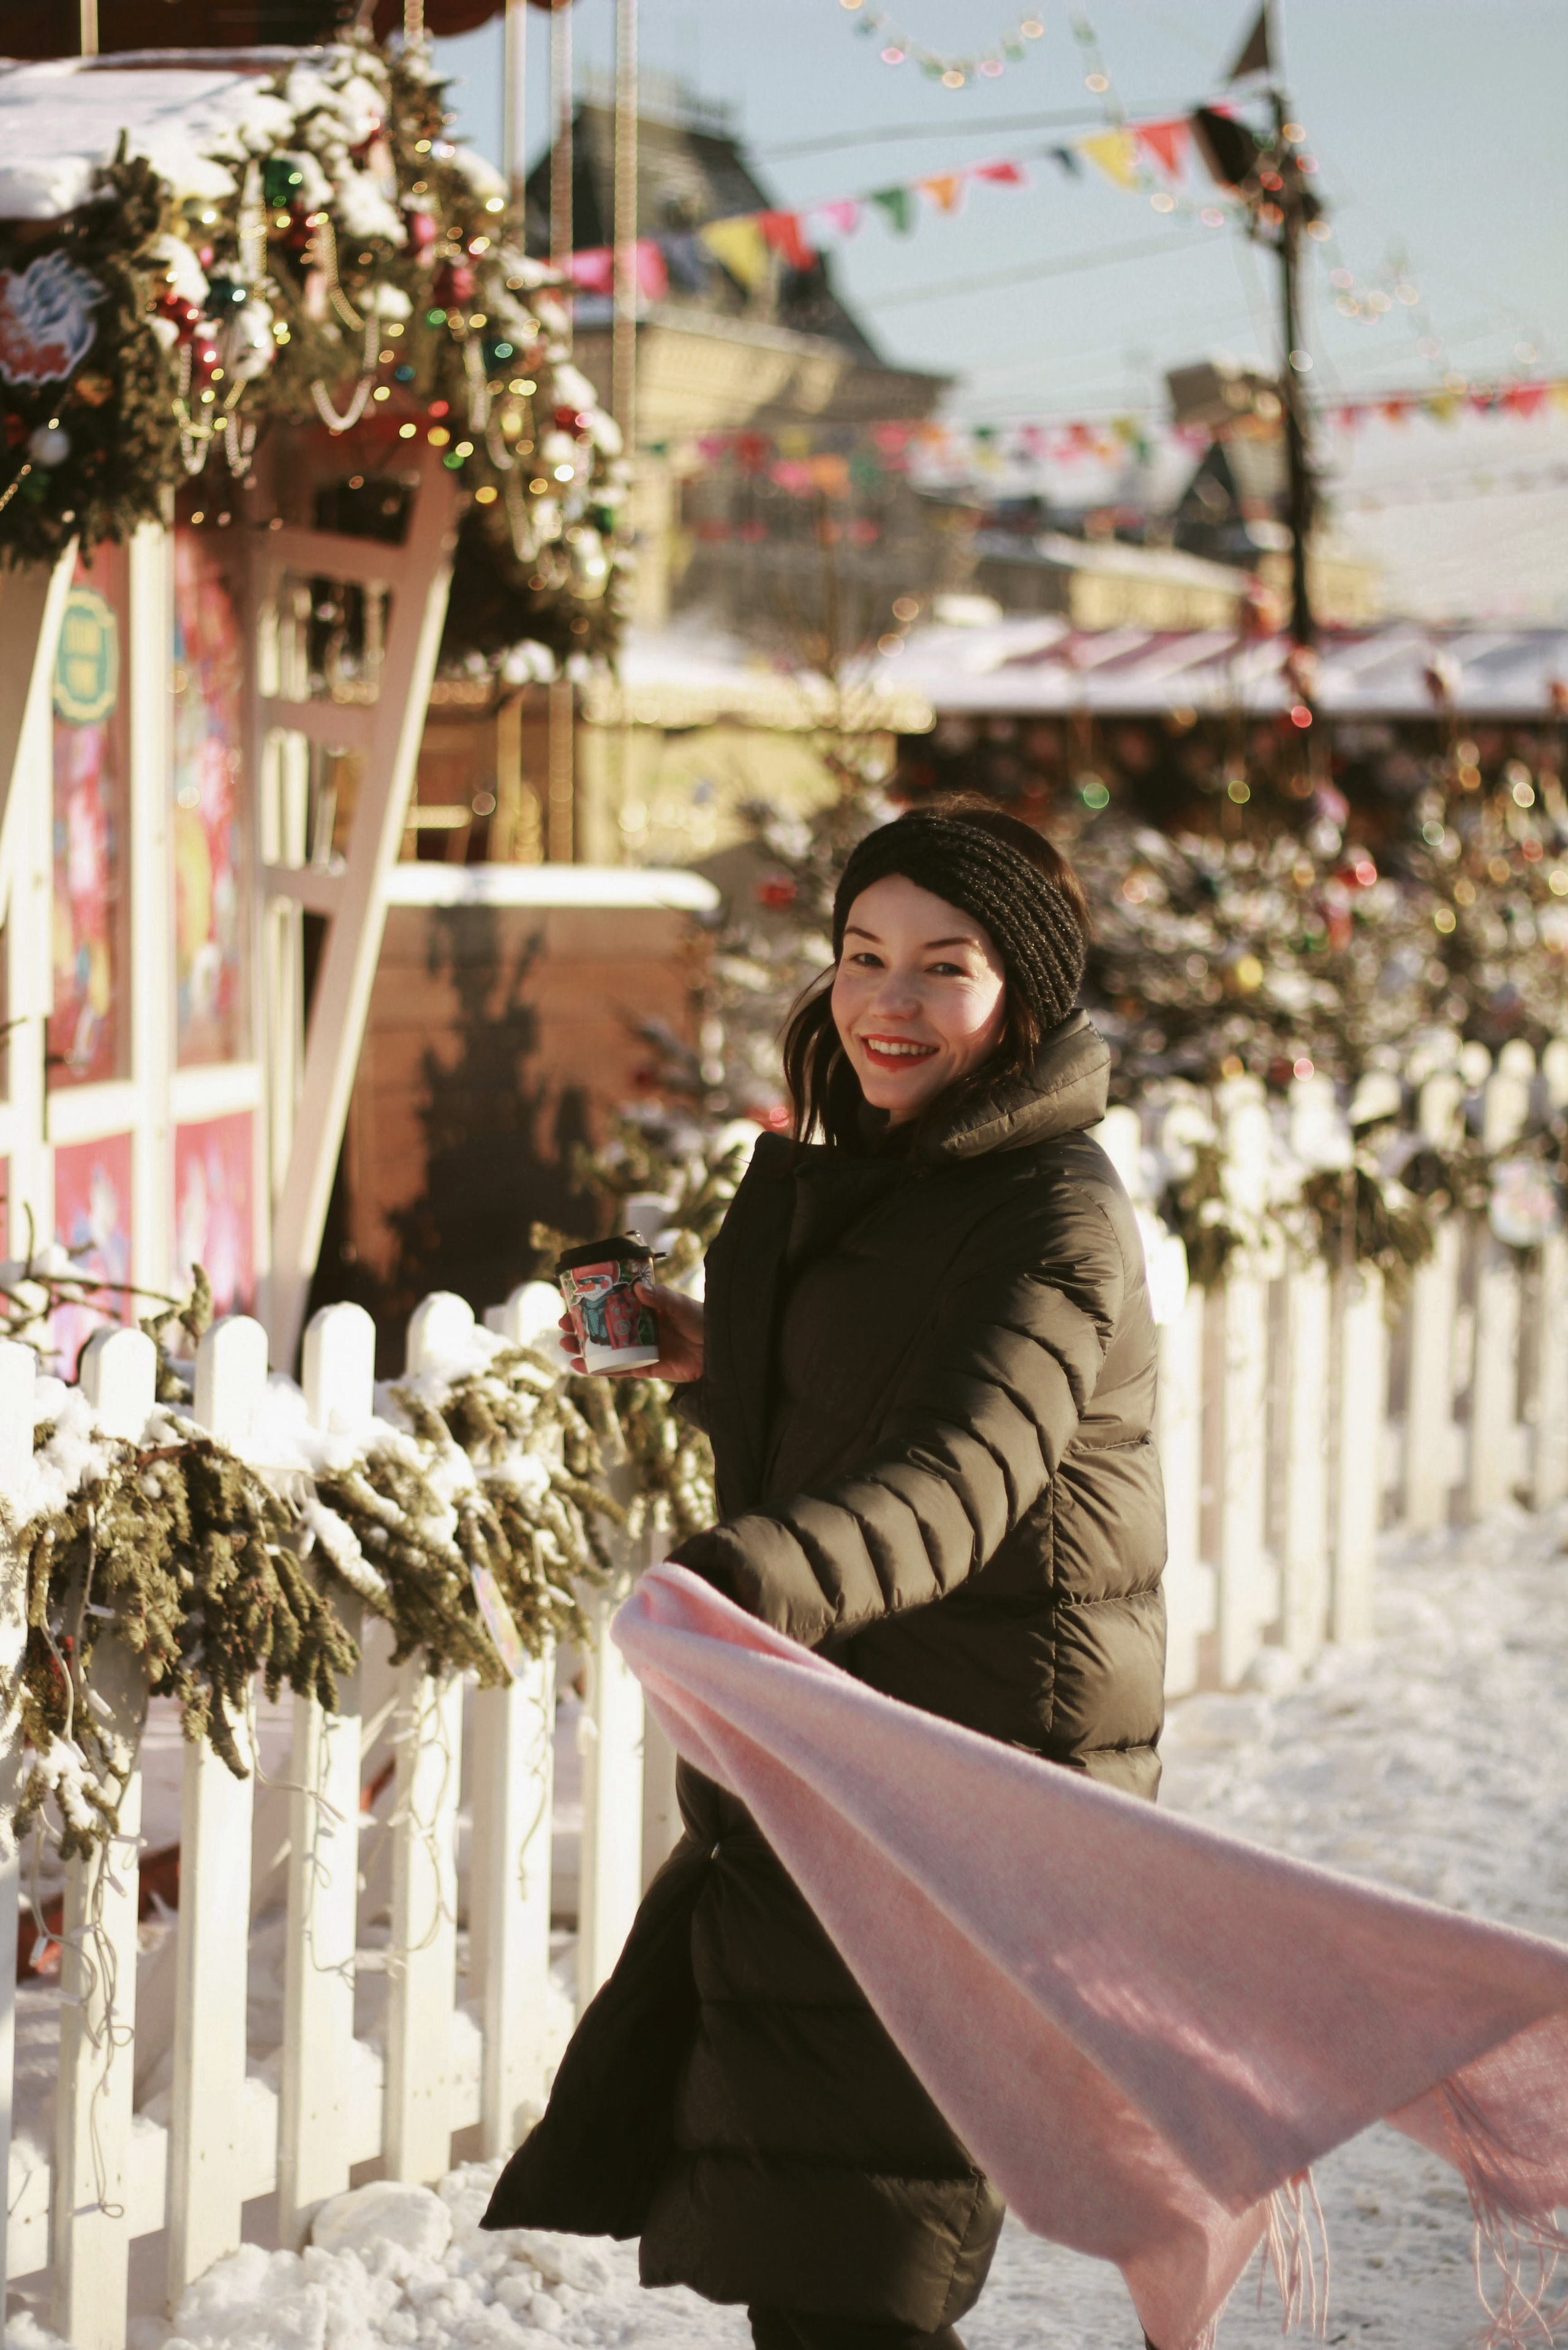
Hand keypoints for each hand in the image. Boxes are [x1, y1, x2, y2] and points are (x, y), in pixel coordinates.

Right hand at [559, 1277, 704, 1382]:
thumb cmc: (703, 1321)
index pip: (612, 1300)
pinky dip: (599, 1370)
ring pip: (606, 1348)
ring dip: (584, 1347)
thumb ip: (659, 1297)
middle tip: (562, 1323)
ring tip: (565, 1344)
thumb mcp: (680, 1305)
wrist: (720, 1351)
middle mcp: (639, 1326)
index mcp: (645, 1307)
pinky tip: (581, 1366)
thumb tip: (635, 1288)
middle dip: (581, 1325)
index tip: (570, 1295)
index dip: (591, 1299)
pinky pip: (618, 1370)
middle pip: (603, 1325)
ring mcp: (640, 1348)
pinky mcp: (645, 1368)